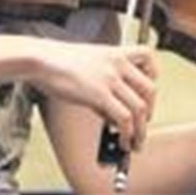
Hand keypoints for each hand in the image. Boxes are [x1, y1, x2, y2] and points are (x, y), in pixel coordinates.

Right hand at [31, 41, 156, 151]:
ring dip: (141, 130)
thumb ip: (105, 83)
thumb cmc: (58, 61)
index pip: (148, 56)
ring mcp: (110, 79)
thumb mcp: (90, 63)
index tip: (148, 91)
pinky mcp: (99, 94)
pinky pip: (124, 118)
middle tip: (143, 125)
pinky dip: (127, 134)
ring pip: (140, 108)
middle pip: (149, 89)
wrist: (41, 59)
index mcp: (115, 52)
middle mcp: (117, 64)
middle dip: (150, 112)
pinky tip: (122, 140)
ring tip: (135, 142)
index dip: (154, 74)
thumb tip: (112, 113)